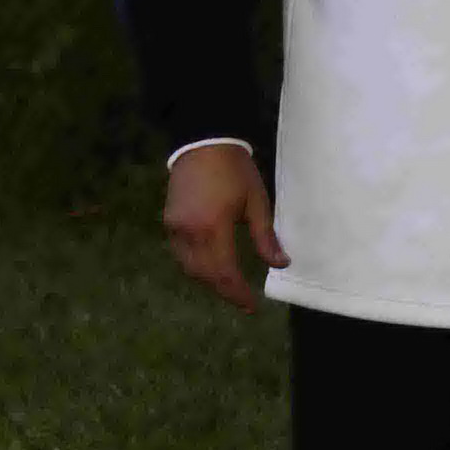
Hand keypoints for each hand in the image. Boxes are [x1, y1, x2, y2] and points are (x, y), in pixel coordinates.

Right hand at [163, 144, 288, 310]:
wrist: (203, 142)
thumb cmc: (235, 170)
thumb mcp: (257, 202)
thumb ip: (266, 237)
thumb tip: (281, 264)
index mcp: (214, 228)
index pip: (224, 273)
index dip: (238, 294)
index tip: (252, 306)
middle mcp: (189, 232)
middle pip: (204, 275)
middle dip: (224, 291)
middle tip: (243, 300)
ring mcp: (175, 228)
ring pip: (189, 268)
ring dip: (209, 281)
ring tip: (230, 286)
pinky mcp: (169, 222)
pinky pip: (181, 254)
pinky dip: (196, 266)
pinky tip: (211, 266)